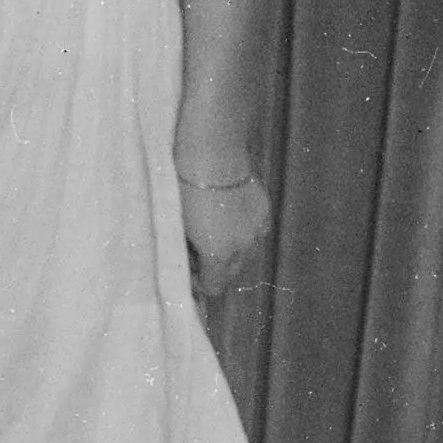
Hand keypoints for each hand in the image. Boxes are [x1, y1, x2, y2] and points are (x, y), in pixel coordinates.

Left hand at [180, 166, 271, 298]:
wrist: (213, 156)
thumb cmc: (183, 189)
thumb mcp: (177, 224)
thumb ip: (186, 248)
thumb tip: (189, 258)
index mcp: (218, 255)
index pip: (214, 286)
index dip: (199, 282)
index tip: (188, 269)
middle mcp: (243, 247)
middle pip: (232, 272)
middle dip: (215, 267)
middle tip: (196, 248)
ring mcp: (257, 229)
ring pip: (246, 251)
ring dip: (230, 248)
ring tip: (212, 228)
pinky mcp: (264, 211)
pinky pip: (256, 230)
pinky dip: (243, 229)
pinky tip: (229, 213)